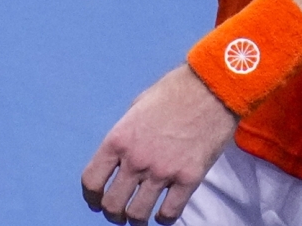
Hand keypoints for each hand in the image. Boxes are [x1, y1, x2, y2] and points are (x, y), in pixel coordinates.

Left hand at [81, 64, 236, 224]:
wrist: (210, 88)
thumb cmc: (173, 93)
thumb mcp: (136, 108)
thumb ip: (125, 136)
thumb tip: (120, 159)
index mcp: (118, 139)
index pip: (91, 181)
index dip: (91, 198)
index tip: (96, 201)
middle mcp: (136, 159)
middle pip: (112, 204)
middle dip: (113, 213)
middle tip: (120, 213)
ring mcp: (163, 171)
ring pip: (138, 214)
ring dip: (136, 219)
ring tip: (139, 216)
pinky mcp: (189, 179)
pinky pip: (170, 213)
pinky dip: (163, 218)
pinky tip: (163, 213)